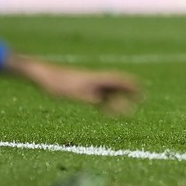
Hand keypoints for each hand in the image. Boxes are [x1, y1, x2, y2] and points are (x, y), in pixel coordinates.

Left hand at [6, 55, 140, 114]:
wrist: (43, 75)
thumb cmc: (58, 84)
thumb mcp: (73, 93)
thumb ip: (87, 97)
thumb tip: (98, 101)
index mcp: (95, 79)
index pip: (117, 80)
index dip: (130, 85)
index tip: (141, 91)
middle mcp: (94, 80)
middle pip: (116, 85)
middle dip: (128, 91)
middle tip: (141, 98)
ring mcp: (88, 84)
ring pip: (108, 91)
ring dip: (119, 98)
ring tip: (127, 109)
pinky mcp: (81, 89)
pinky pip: (98, 95)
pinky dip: (106, 101)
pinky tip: (106, 109)